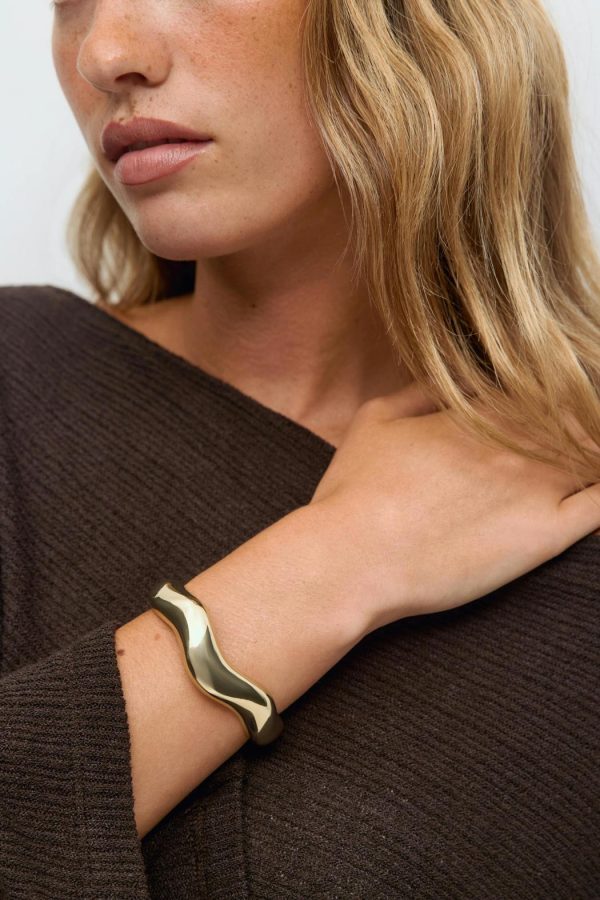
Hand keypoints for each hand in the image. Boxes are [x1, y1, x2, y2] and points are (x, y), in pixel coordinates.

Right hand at [307, 384, 599, 631]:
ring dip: (592, 453)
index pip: (534, 390)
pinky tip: (598, 489)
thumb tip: (450, 376)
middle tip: (572, 436)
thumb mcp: (374, 419)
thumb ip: (418, 391)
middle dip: (578, 422)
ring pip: (593, 455)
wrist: (353, 556)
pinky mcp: (545, 534)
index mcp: (477, 413)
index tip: (543, 411)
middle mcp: (515, 441)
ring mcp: (535, 486)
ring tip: (585, 462)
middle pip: (572, 418)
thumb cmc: (354, 492)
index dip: (544, 397)